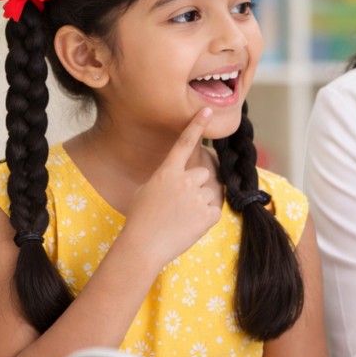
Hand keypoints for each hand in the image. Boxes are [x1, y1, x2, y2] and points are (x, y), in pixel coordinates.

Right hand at [120, 108, 223, 266]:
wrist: (143, 246)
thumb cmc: (141, 219)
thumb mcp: (148, 190)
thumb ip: (168, 178)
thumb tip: (185, 176)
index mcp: (167, 172)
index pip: (185, 143)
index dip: (197, 125)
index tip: (208, 110)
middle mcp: (184, 180)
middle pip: (202, 173)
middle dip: (195, 185)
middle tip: (179, 203)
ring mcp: (198, 197)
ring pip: (209, 191)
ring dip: (200, 201)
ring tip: (181, 216)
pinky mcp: (209, 215)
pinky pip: (214, 209)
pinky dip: (205, 217)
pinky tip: (189, 224)